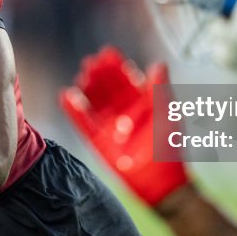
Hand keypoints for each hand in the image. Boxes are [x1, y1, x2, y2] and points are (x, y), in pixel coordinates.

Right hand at [60, 46, 188, 206]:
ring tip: (82, 76)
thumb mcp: (167, 115)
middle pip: (108, 88)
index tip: (107, 53)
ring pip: (95, 102)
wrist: (161, 182)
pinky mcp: (99, 142)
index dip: (117, 66)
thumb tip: (158, 64)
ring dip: (88, 88)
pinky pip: (83, 123)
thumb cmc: (169, 148)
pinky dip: (74, 110)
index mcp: (143, 103)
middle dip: (100, 74)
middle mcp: (124, 113)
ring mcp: (111, 127)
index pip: (126, 79)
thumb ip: (160, 89)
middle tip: (91, 63)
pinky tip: (67, 96)